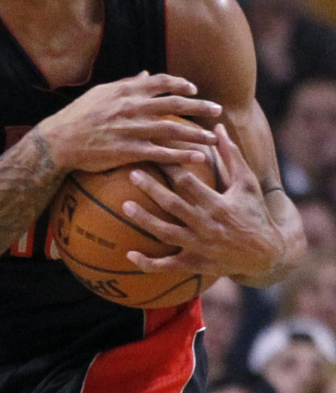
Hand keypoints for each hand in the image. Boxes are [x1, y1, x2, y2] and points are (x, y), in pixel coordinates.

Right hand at [38, 71, 221, 172]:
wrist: (59, 141)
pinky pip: (161, 153)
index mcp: (126, 91)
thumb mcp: (101, 93)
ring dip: (196, 134)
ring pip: (172, 130)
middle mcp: (132, 107)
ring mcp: (132, 130)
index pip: (161, 83)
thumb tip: (145, 75)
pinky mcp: (129, 151)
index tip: (194, 90)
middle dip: (199, 108)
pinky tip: (197, 158)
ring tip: (214, 138)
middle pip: (174, 105)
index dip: (181, 85)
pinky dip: (181, 155)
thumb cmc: (78, 115)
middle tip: (217, 111)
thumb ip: (127, 84)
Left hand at [121, 124, 281, 278]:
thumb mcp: (247, 183)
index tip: (153, 151)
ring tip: (125, 206)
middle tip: (132, 173)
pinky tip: (129, 255)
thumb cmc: (255, 212)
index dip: (170, 166)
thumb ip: (231, 154)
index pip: (189, 182)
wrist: (267, 254)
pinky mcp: (194, 264)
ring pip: (166, 234)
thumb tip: (218, 126)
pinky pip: (167, 266)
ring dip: (145, 221)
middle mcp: (206, 226)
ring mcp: (199, 247)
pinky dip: (148, 263)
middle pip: (174, 205)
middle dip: (152, 189)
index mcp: (218, 205)